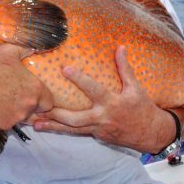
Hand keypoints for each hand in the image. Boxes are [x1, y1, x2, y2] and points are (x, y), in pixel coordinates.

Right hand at [0, 43, 53, 129]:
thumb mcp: (10, 50)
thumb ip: (28, 49)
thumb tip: (37, 47)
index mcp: (35, 89)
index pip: (49, 102)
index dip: (41, 98)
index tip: (32, 93)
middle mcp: (28, 106)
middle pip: (35, 112)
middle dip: (29, 105)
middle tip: (15, 95)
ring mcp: (15, 118)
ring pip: (21, 118)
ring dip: (15, 112)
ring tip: (1, 98)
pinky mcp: (1, 126)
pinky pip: (6, 123)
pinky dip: (0, 117)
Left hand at [33, 46, 175, 152]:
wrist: (150, 134)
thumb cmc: (142, 107)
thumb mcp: (135, 87)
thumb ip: (124, 68)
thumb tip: (120, 47)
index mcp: (112, 103)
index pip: (93, 90)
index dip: (80, 79)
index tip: (65, 69)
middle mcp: (102, 118)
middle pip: (75, 119)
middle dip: (56, 114)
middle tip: (38, 106)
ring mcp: (97, 129)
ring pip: (71, 130)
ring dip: (52, 126)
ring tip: (34, 122)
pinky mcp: (95, 136)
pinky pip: (75, 133)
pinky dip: (60, 130)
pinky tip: (45, 127)